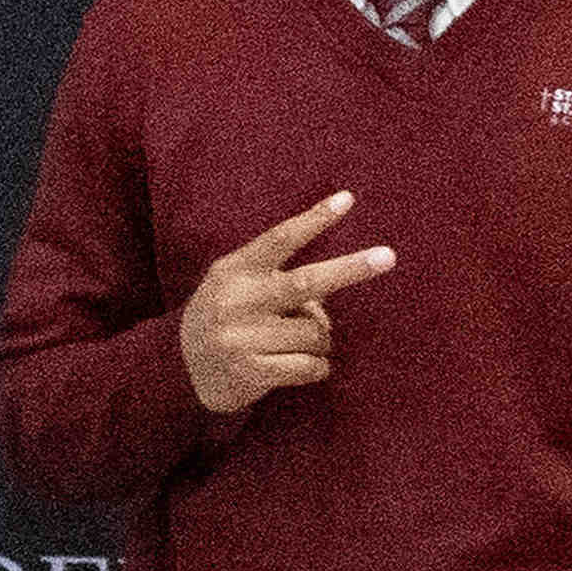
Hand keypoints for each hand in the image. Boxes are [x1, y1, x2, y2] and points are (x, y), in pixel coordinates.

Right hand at [179, 192, 394, 412]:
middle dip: (350, 269)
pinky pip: (311, 366)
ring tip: (292, 345)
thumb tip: (338, 286)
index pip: (280, 239)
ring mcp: (240, 336)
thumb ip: (280, 278)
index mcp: (235, 270)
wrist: (182, 371)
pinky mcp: (249, 370)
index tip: (347, 199)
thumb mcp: (241, 287)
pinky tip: (295, 367)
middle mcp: (235, 299)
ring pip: (317, 332)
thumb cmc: (229, 320)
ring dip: (320, 341)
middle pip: (305, 282)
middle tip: (388, 256)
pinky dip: (316, 368)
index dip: (314, 219)